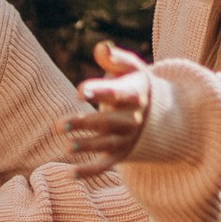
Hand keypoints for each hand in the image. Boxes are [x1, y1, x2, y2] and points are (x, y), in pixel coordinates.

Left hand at [67, 41, 153, 173]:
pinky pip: (105, 166)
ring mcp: (127, 140)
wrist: (163, 116)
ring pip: (106, 146)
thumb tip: (101, 47)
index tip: (79, 92)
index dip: (99, 92)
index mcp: (135, 96)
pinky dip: (89, 172)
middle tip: (58, 126)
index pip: (117, 94)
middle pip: (107, 123)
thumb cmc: (135, 86)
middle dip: (84, 125)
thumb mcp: (132, 69)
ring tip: (66, 146)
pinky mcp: (121, 155)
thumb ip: (116, 59)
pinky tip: (69, 174)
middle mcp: (132, 120)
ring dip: (86, 147)